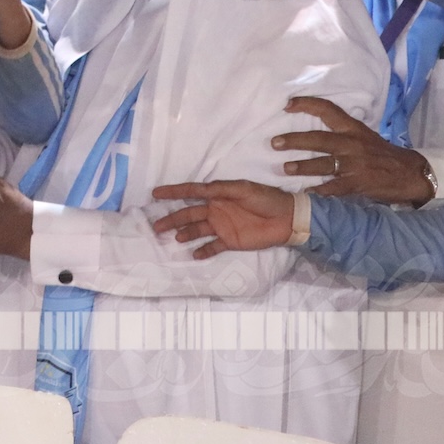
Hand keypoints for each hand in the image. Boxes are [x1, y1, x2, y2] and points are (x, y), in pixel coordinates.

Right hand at [149, 180, 295, 258]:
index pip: (191, 192)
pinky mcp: (230, 241)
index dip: (173, 192)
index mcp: (217, 194)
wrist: (287, 218)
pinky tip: (193, 254)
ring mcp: (222, 226)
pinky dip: (203, 250)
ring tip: (174, 238)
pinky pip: (212, 247)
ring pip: (196, 230)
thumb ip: (219, 190)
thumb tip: (198, 190)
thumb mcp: (242, 189)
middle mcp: (215, 210)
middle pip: (188, 214)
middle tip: (156, 226)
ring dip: (184, 234)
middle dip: (172, 218)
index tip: (155, 193)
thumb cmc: (265, 199)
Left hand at [274, 97, 433, 204]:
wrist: (411, 173)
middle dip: (294, 141)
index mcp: (353, 129)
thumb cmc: (383, 155)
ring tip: (285, 168)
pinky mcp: (358, 183)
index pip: (328, 110)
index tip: (287, 104)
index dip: (307, 104)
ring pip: (323, 164)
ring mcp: (355, 164)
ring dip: (302, 167)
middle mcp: (352, 143)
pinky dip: (319, 191)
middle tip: (274, 143)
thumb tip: (314, 130)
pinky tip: (306, 193)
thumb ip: (343, 133)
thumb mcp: (365, 136)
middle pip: (318, 139)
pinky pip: (334, 187)